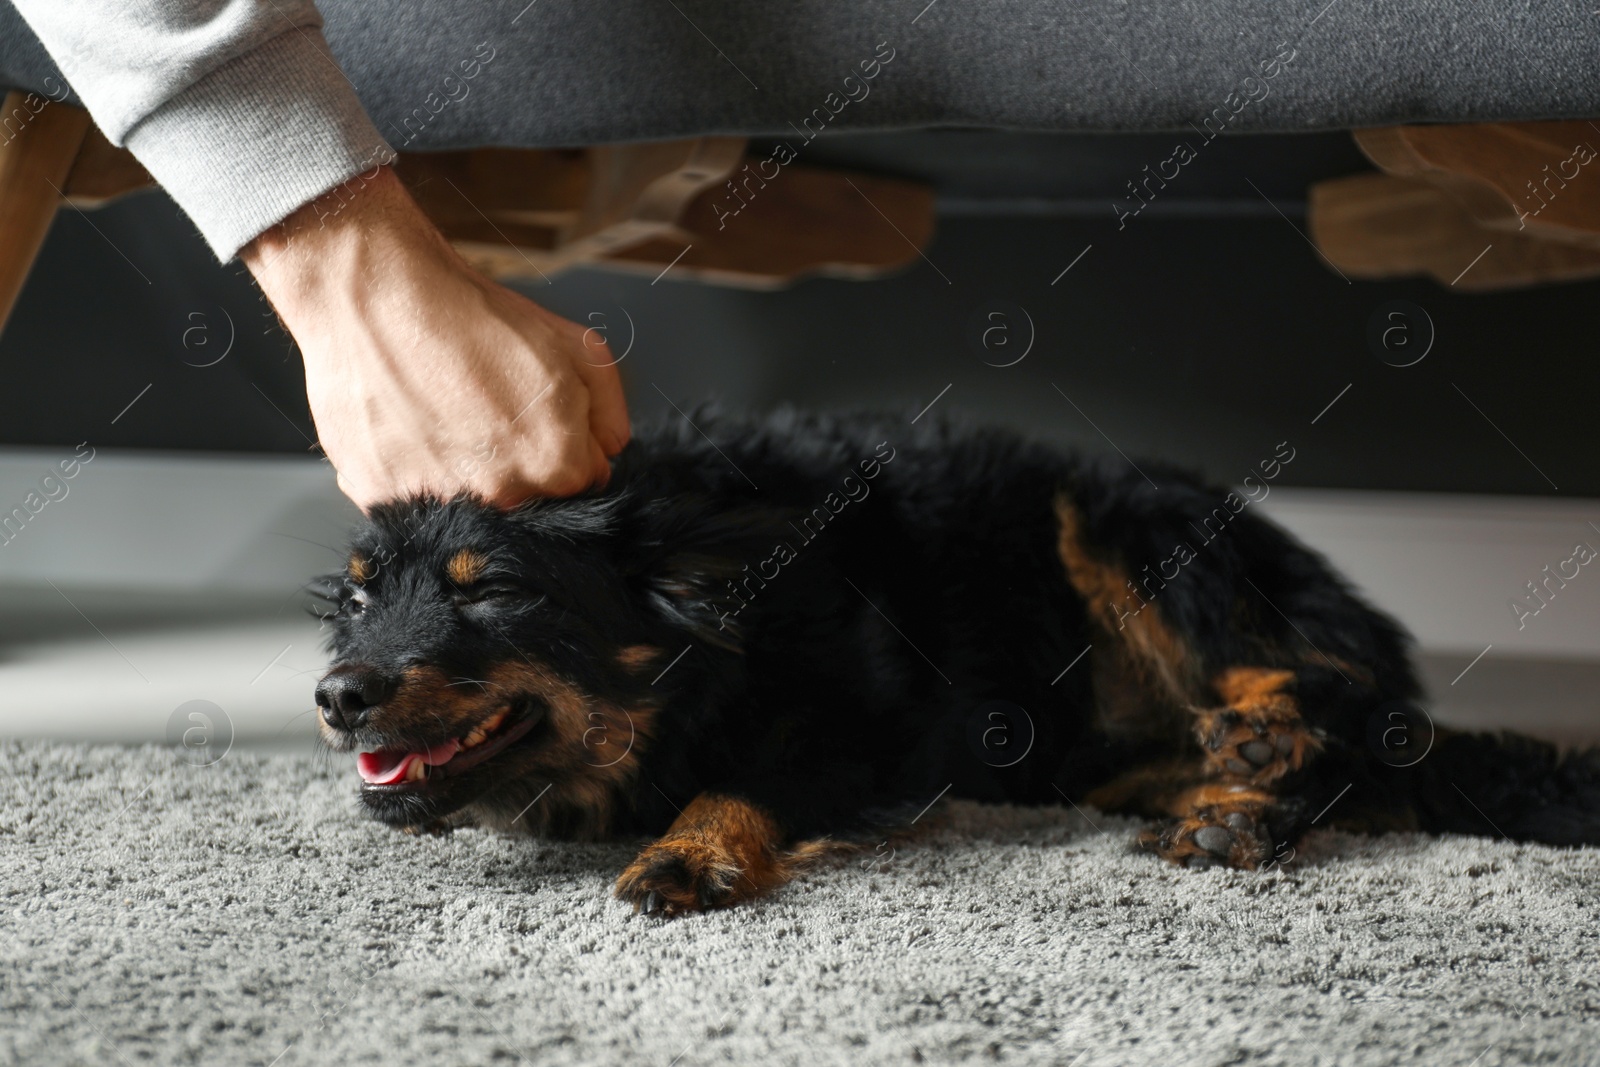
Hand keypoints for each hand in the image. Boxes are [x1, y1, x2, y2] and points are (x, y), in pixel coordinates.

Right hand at [241, 165, 628, 509]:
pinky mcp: (379, 496)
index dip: (562, 445)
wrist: (378, 294)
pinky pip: (410, 502)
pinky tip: (407, 426)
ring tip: (442, 417)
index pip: (580, 483)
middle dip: (514, 462)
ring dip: (461, 473)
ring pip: (468, 505)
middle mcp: (501, 494)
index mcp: (556, 464)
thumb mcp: (578, 346)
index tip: (534, 418)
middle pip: (525, 500)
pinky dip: (411, 472)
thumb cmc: (473, 316)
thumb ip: (609, 411)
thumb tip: (608, 451)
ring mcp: (439, 501)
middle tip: (484, 412)